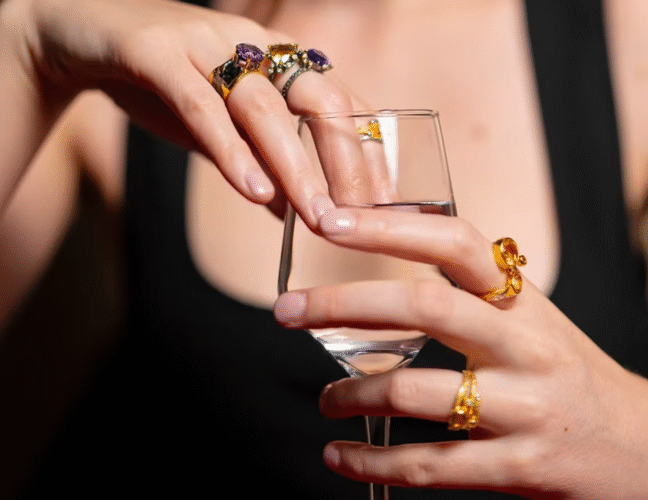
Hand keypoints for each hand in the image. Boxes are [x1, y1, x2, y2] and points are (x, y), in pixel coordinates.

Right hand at [6, 0, 370, 224]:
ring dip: (293, 165)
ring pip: (263, 105)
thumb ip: (261, 164)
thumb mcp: (222, 128)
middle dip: (344, 159)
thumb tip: (297, 211)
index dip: (367, 148)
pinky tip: (253, 191)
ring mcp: (203, 43)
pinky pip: (200, 106)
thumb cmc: (161, 82)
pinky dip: (230, 151)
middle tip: (360, 216)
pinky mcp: (154, 52)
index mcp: (275, 56)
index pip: (340, 100)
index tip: (386, 200)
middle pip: (316, 98)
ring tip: (315, 216)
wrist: (77, 35)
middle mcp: (249, 43)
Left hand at [273, 207, 647, 498]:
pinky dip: (372, 462)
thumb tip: (389, 268)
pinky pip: (430, 465)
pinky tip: (340, 458)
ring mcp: (527, 407)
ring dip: (352, 393)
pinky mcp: (520, 468)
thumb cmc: (571, 374)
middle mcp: (528, 345)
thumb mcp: (533, 323)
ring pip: (418, 391)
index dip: (389, 225)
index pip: (456, 242)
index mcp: (525, 301)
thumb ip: (474, 298)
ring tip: (323, 399)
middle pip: (427, 306)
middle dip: (344, 304)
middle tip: (286, 311)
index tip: (330, 219)